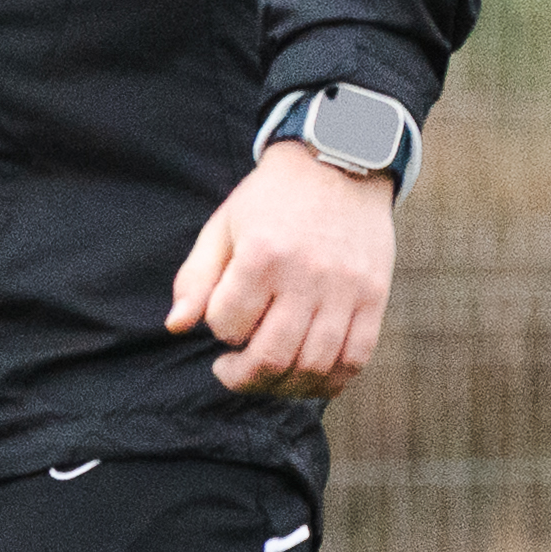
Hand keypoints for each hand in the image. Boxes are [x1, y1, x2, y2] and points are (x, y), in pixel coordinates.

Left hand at [168, 144, 398, 398]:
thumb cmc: (269, 201)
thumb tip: (175, 327)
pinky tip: (306, 378)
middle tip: (230, 372)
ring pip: (314, 365)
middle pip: (272, 356)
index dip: (219, 332)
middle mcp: (307, 275)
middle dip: (243, 377)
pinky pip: (356, 358)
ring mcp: (346, 289)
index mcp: (262, 255)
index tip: (223, 321)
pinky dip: (330, 381)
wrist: (339, 165)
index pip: (227, 324)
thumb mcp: (222, 227)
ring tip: (265, 376)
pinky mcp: (375, 297)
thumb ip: (196, 278)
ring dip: (283, 386)